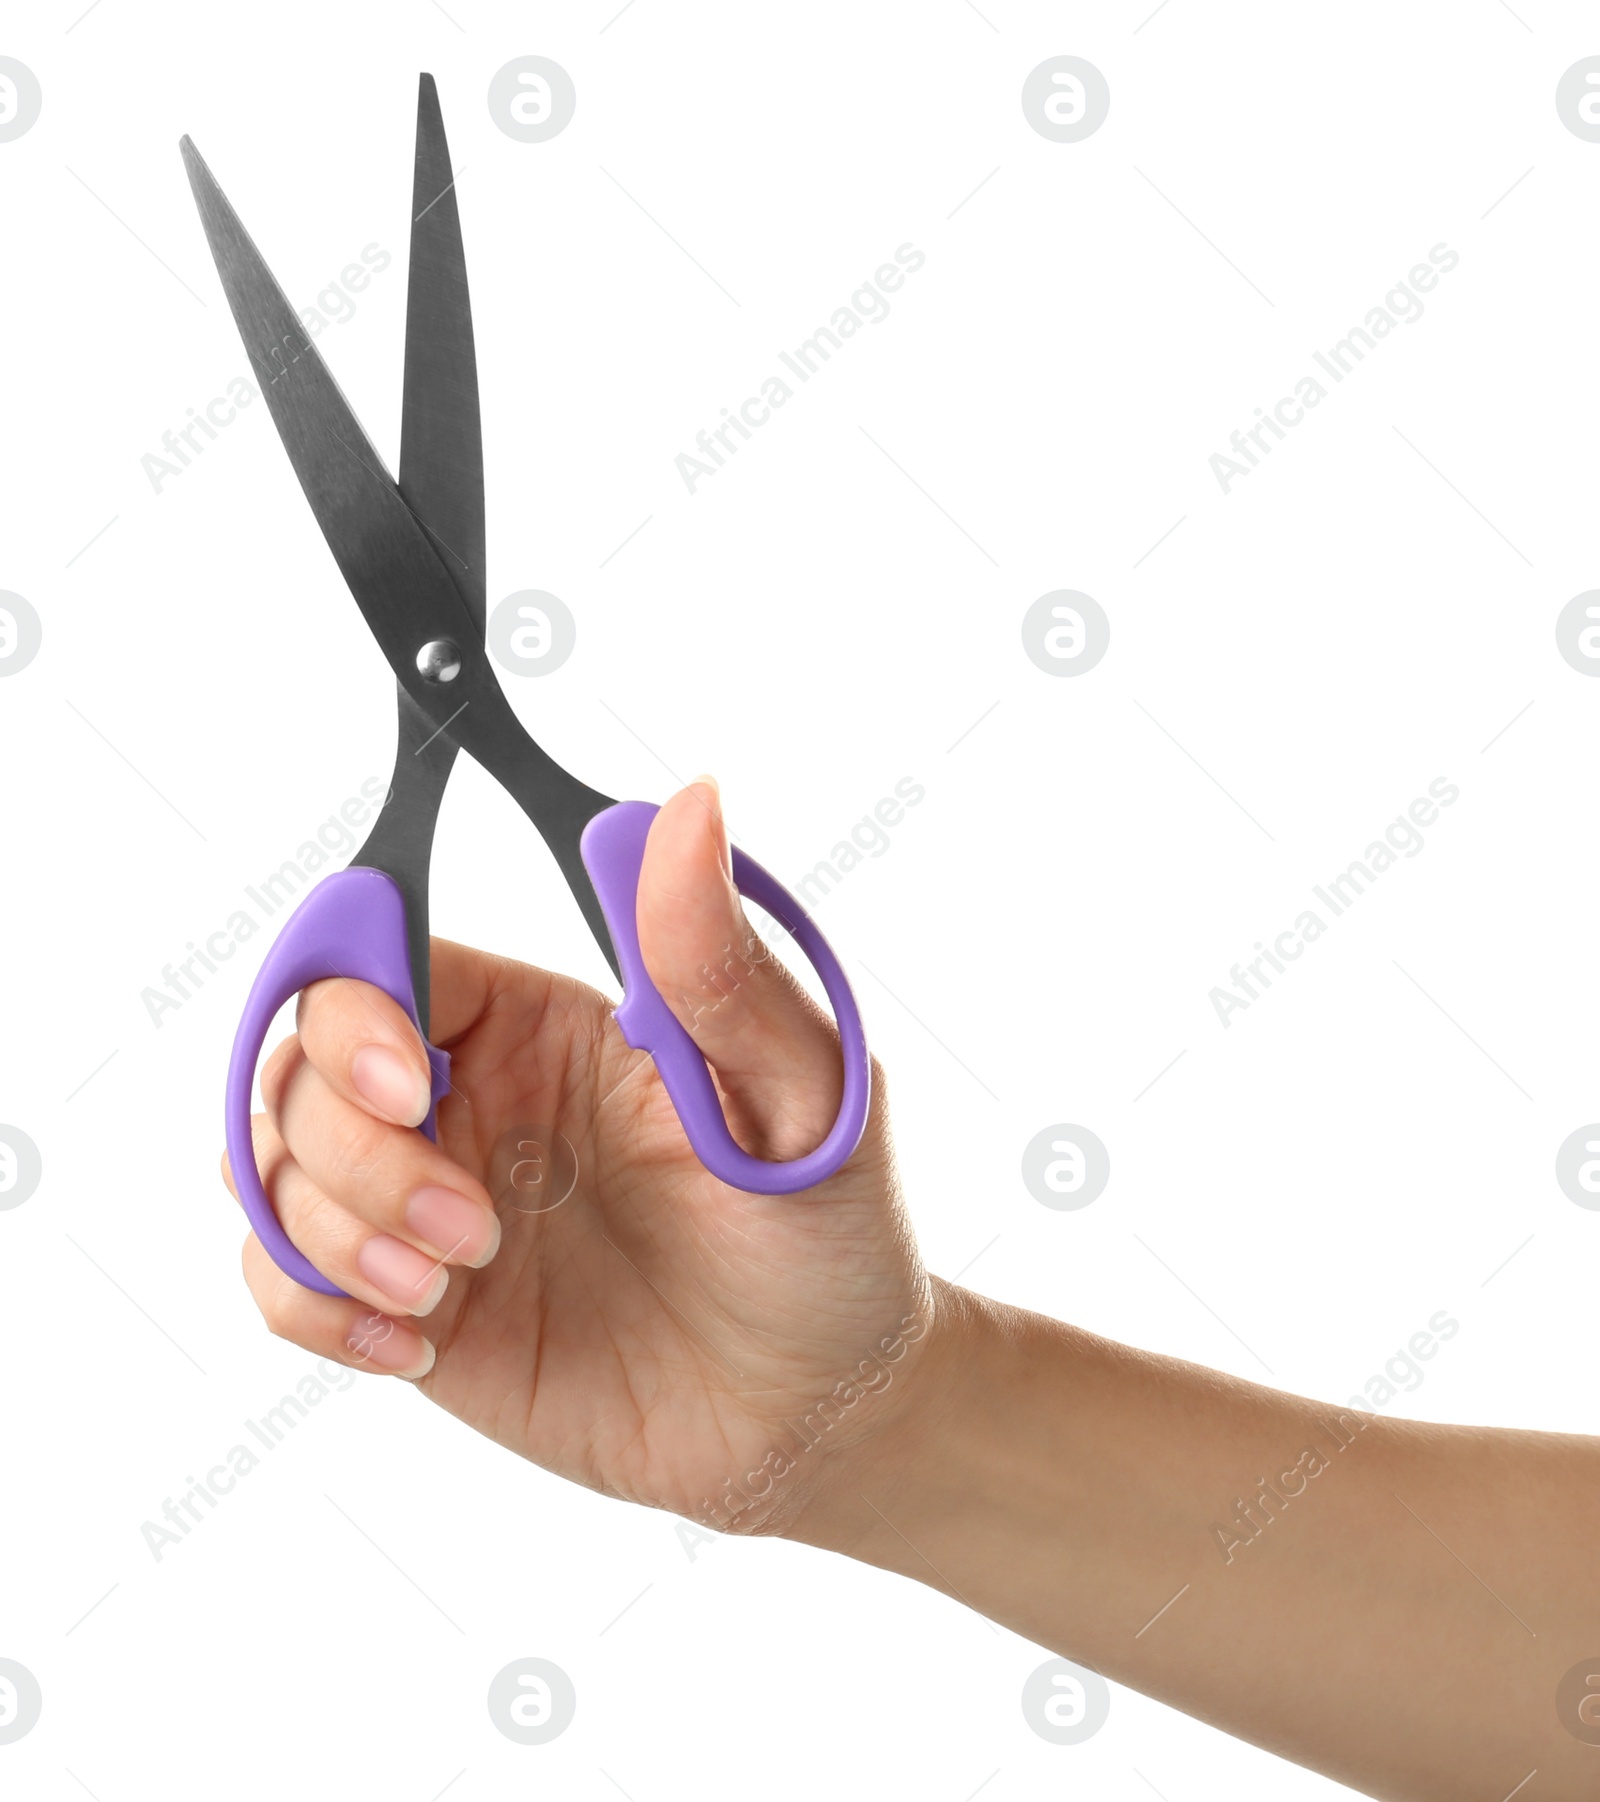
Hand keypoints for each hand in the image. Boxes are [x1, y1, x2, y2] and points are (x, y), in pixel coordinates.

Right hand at [221, 778, 930, 1533]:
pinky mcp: (415, 1305)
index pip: (385, 959)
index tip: (410, 1080)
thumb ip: (721, 964)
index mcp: (544, 1023)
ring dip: (335, 1231)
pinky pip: (284, 1283)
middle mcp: (473, 1099)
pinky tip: (416, 1338)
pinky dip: (315, 1307)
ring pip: (276, 1167)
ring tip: (451, 1284)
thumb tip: (692, 804)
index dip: (358, 1005)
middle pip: (304, 1061)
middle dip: (356, 1148)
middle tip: (473, 1228)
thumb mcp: (805, 1096)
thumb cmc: (826, 1238)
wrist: (817, 1411)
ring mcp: (433, 1203)